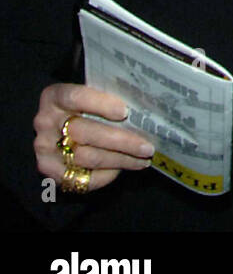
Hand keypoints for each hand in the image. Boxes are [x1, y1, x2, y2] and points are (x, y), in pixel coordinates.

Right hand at [33, 83, 153, 193]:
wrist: (60, 125)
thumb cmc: (88, 105)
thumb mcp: (94, 94)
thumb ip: (110, 97)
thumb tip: (144, 110)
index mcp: (55, 96)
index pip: (76, 97)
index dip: (100, 104)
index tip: (125, 112)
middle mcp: (46, 121)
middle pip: (85, 132)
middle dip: (121, 141)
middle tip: (147, 147)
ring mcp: (45, 147)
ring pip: (86, 157)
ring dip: (119, 160)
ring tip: (143, 159)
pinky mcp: (48, 170)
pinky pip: (80, 178)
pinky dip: (105, 175)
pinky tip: (123, 168)